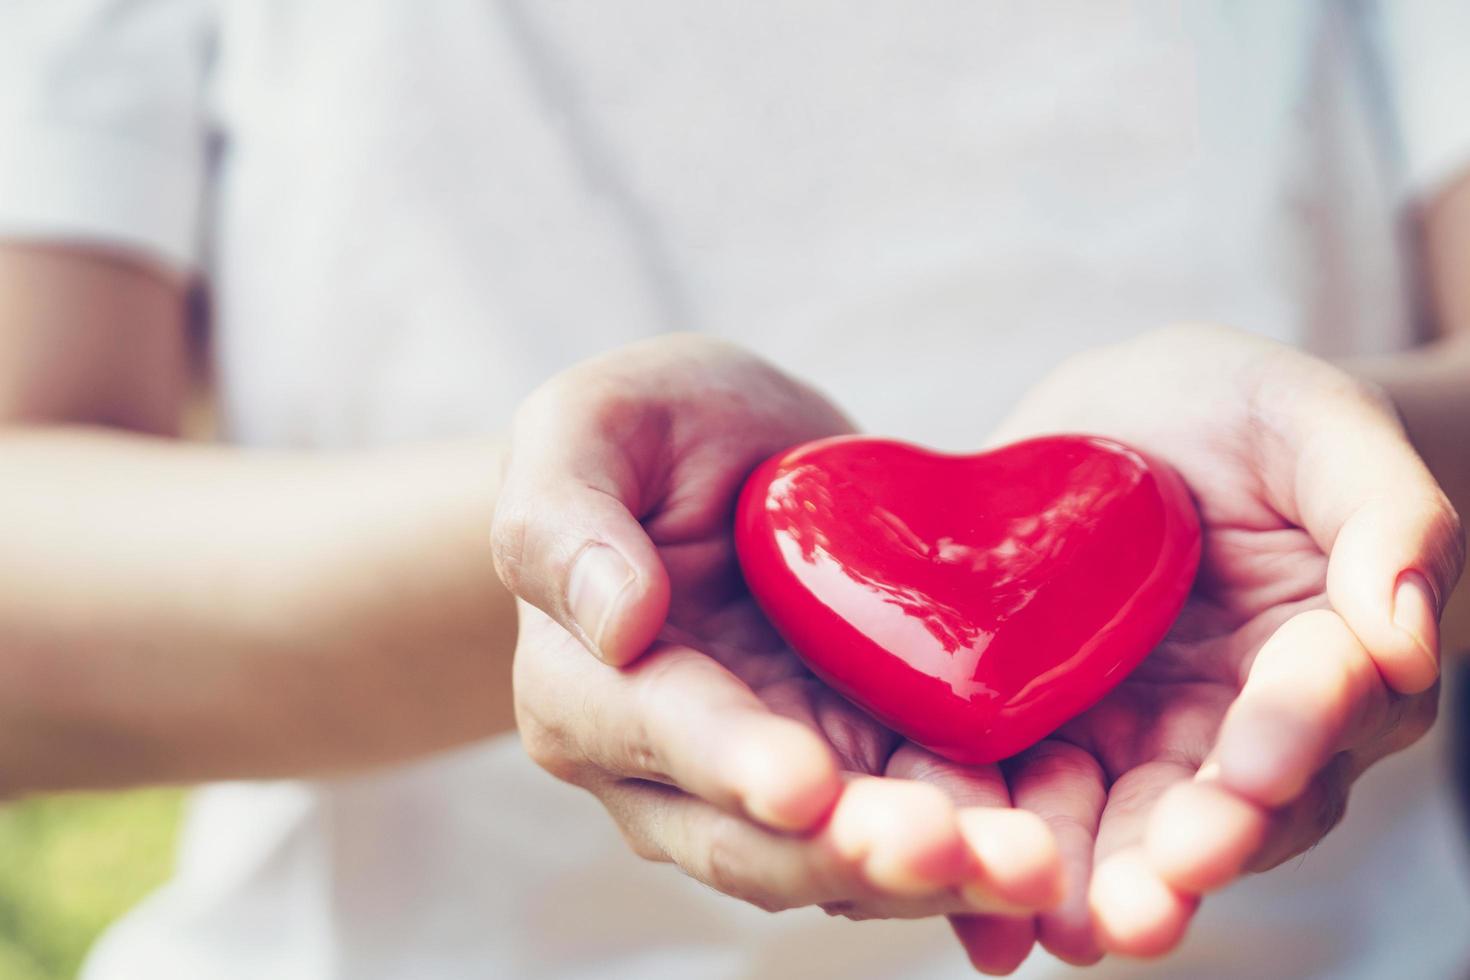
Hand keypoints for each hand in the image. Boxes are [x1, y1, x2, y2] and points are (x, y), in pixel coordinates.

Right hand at [494, 334, 1062, 973]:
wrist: (726, 466)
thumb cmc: (647, 435)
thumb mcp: (591, 425)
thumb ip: (564, 516)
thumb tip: (616, 622)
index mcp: (588, 688)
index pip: (658, 736)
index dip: (731, 765)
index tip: (806, 785)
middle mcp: (671, 771)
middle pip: (758, 843)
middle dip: (860, 856)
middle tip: (962, 852)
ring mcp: (771, 788)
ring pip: (845, 866)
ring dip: (940, 878)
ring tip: (1034, 867)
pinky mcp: (860, 774)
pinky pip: (917, 832)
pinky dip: (980, 850)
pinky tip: (1058, 846)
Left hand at [985, 324, 1464, 961]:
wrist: (1135, 421)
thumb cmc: (1244, 414)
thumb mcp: (1315, 424)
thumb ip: (1385, 513)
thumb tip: (1410, 634)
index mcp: (1324, 658)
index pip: (1316, 708)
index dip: (1287, 739)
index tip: (1251, 780)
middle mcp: (1236, 725)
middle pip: (1218, 806)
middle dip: (1179, 859)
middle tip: (1138, 911)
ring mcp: (1137, 737)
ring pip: (1121, 824)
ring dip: (1088, 879)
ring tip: (1054, 925)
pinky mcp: (1047, 732)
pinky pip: (1027, 796)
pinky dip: (1002, 845)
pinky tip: (973, 909)